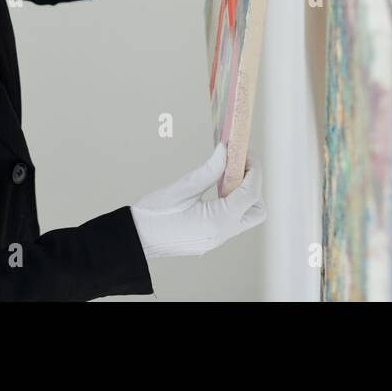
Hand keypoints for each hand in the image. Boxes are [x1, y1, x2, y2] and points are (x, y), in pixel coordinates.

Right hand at [129, 141, 266, 258]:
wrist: (135, 238)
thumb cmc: (154, 215)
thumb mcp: (183, 188)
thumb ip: (209, 170)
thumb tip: (226, 151)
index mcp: (218, 221)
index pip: (251, 194)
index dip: (253, 171)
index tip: (246, 153)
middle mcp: (222, 234)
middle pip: (257, 210)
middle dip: (254, 186)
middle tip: (239, 166)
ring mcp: (217, 240)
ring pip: (246, 217)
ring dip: (243, 196)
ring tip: (225, 177)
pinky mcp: (210, 240)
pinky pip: (231, 221)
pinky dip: (232, 204)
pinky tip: (216, 190)